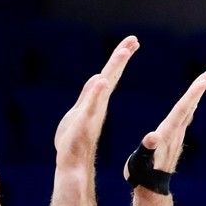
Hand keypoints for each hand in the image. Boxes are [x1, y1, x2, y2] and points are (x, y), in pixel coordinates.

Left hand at [54, 37, 138, 169]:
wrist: (71, 165)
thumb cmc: (74, 142)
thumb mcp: (80, 112)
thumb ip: (89, 96)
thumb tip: (98, 78)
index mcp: (96, 101)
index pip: (109, 75)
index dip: (119, 58)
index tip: (132, 41)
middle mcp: (97, 104)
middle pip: (110, 76)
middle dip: (121, 57)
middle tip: (134, 40)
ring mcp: (92, 113)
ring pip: (104, 86)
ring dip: (114, 68)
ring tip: (123, 52)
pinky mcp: (84, 123)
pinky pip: (92, 105)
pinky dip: (96, 93)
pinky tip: (101, 81)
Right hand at [124, 67, 205, 178]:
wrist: (152, 191)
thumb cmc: (142, 176)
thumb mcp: (139, 163)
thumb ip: (146, 148)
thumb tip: (152, 137)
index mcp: (167, 133)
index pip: (183, 109)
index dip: (194, 93)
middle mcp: (176, 133)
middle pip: (190, 105)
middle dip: (200, 87)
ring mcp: (176, 136)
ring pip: (189, 110)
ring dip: (196, 94)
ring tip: (205, 80)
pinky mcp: (174, 140)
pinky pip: (184, 117)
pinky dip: (189, 105)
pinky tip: (191, 102)